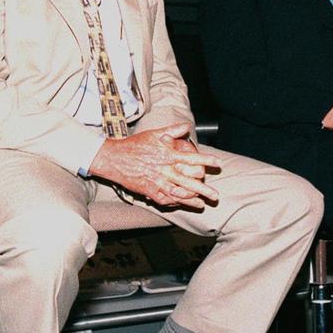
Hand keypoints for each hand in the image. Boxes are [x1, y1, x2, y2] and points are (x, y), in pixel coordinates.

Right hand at [89, 124, 221, 207]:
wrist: (114, 158)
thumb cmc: (135, 145)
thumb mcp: (154, 133)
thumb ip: (173, 130)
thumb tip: (187, 127)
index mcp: (167, 155)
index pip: (191, 158)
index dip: (206, 161)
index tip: (217, 163)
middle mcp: (164, 169)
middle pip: (188, 181)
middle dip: (203, 189)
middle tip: (215, 195)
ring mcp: (157, 181)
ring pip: (178, 193)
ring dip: (192, 199)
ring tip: (203, 203)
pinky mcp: (149, 190)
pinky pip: (164, 199)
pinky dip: (175, 202)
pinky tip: (183, 204)